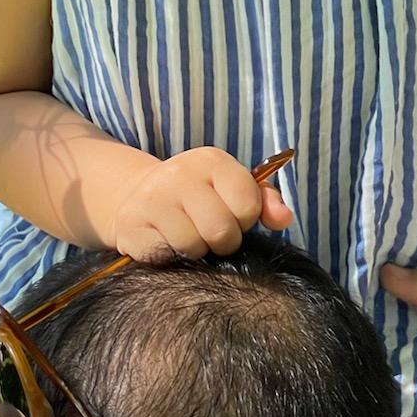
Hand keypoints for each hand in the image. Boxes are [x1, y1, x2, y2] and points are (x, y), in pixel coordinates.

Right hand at [110, 146, 292, 262]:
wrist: (139, 197)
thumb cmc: (199, 197)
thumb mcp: (232, 189)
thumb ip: (265, 202)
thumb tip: (285, 218)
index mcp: (212, 160)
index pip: (248, 205)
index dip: (244, 221)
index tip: (231, 216)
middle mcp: (181, 172)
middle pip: (221, 231)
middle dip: (222, 242)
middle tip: (210, 234)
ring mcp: (153, 197)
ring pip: (193, 247)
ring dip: (196, 251)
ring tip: (188, 236)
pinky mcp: (132, 223)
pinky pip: (166, 256)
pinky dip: (171, 257)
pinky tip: (166, 241)